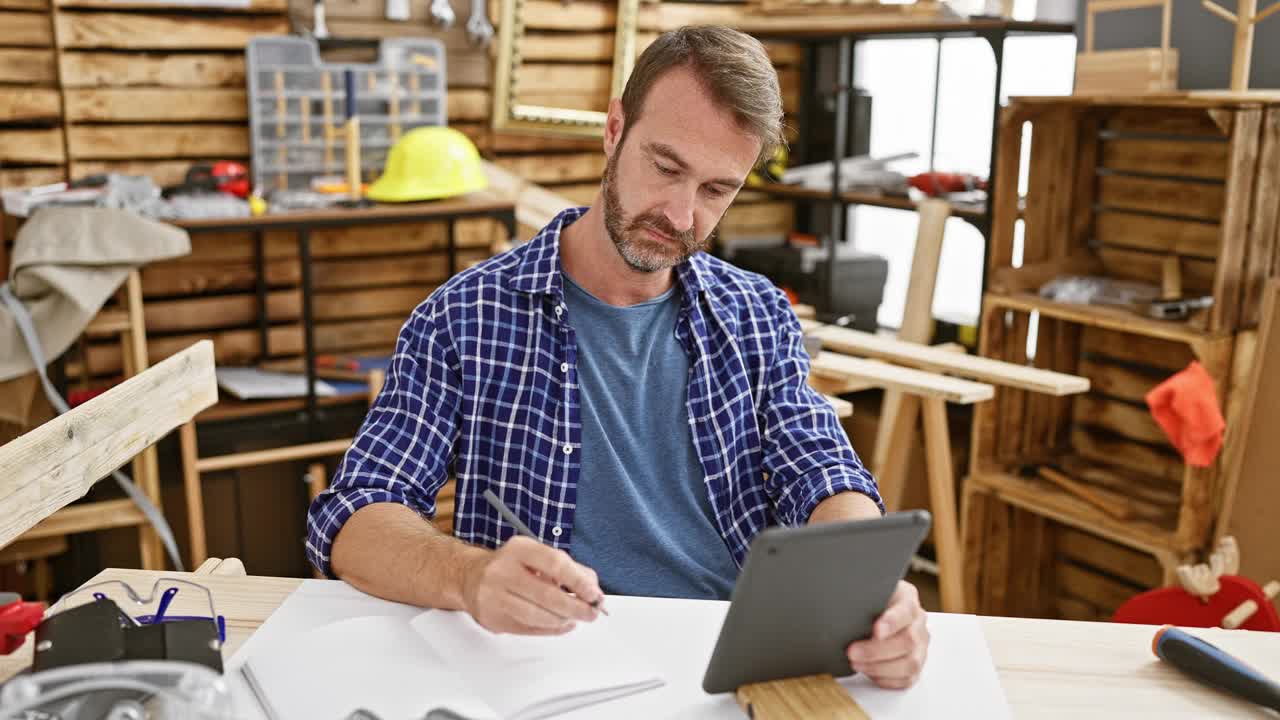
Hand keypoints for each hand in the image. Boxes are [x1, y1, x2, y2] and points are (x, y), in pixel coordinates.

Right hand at [461, 536, 603, 634]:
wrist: (470, 577)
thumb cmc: (512, 566)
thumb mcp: (537, 556)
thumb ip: (568, 569)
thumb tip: (593, 591)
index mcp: (518, 549)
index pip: (554, 564)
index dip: (578, 581)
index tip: (594, 594)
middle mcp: (502, 571)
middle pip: (546, 594)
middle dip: (575, 607)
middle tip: (592, 613)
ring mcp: (493, 596)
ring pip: (536, 615)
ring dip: (562, 620)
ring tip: (575, 618)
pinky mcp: (492, 618)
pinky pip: (527, 629)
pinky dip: (549, 629)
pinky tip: (560, 625)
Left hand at [846, 580, 928, 688]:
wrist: (872, 614)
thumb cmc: (865, 603)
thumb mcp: (863, 592)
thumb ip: (858, 597)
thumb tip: (838, 604)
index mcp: (907, 599)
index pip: (906, 610)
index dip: (892, 622)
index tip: (876, 631)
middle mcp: (917, 622)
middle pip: (908, 640)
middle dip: (877, 650)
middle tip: (852, 652)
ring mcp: (920, 645)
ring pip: (910, 663)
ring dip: (880, 668)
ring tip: (856, 664)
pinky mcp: (915, 665)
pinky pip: (906, 678)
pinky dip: (886, 679)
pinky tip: (868, 672)